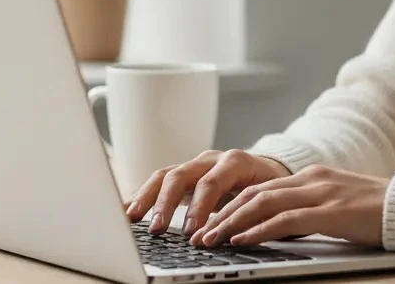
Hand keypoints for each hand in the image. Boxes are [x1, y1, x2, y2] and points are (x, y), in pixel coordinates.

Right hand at [123, 149, 292, 236]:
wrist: (269, 171)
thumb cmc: (269, 187)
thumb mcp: (267, 197)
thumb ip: (251, 212)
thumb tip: (234, 234)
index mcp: (235, 162)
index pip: (212, 182)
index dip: (200, 207)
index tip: (192, 232)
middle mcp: (211, 160)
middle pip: (182, 174)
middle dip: (166, 202)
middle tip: (157, 228)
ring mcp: (195, 166)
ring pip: (165, 175)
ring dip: (147, 197)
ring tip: (131, 219)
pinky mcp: (183, 176)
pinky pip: (158, 182)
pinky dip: (141, 195)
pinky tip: (125, 210)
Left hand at [189, 164, 389, 248]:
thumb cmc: (374, 213)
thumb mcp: (335, 206)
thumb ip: (308, 211)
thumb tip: (278, 229)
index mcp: (312, 176)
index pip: (261, 188)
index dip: (231, 206)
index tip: (209, 224)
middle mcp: (312, 179)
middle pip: (255, 193)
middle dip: (222, 214)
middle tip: (198, 235)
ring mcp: (321, 192)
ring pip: (263, 203)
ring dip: (232, 223)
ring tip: (210, 240)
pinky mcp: (330, 211)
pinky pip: (286, 220)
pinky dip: (259, 230)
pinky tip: (242, 240)